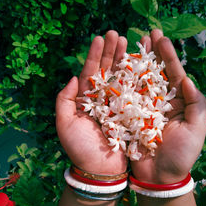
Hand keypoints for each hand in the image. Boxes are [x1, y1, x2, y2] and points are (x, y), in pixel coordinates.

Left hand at [56, 31, 127, 174]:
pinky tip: (140, 64)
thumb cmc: (79, 149)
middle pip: (107, 72)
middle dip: (111, 53)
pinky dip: (137, 79)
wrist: (100, 171)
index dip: (94, 56)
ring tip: (129, 43)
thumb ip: (64, 101)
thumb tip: (73, 77)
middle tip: (117, 34)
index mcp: (85, 100)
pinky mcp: (130, 114)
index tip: (99, 38)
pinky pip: (134, 94)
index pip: (90, 73)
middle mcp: (101, 100)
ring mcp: (116, 106)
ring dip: (124, 61)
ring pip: (121, 79)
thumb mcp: (64, 124)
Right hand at [131, 29, 205, 183]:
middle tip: (145, 34)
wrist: (160, 178)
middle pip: (154, 73)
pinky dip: (119, 84)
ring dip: (133, 64)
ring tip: (127, 45)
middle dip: (150, 53)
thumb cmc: (181, 155)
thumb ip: (196, 103)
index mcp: (178, 102)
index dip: (167, 55)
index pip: (173, 74)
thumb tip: (188, 79)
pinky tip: (114, 69)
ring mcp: (143, 109)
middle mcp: (160, 102)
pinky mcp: (128, 118)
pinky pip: (123, 99)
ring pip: (137, 82)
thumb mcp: (196, 129)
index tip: (159, 37)